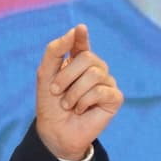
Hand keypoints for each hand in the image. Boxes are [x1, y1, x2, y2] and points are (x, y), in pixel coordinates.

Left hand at [34, 24, 121, 160]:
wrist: (55, 131)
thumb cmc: (50, 104)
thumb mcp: (45, 74)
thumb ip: (56, 50)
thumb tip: (77, 28)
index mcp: (78, 61)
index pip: (81, 43)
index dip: (81, 36)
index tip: (80, 29)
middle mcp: (95, 69)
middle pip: (87, 58)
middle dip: (66, 76)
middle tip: (56, 92)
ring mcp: (107, 83)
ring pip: (95, 74)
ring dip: (74, 92)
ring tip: (68, 104)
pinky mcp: (114, 98)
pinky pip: (102, 91)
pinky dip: (85, 102)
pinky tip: (81, 110)